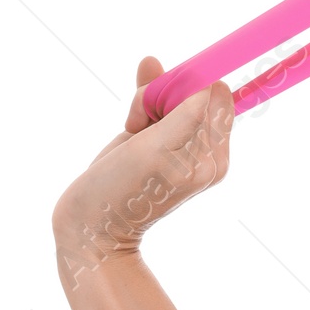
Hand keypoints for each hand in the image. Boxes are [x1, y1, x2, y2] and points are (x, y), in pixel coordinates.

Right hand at [52, 56, 233, 284]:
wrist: (93, 225)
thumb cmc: (123, 191)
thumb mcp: (156, 150)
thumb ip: (187, 114)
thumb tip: (212, 84)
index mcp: (215, 154)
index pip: (215, 93)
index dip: (184, 88)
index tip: (157, 108)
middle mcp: (207, 150)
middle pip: (197, 91)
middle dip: (164, 94)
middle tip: (141, 122)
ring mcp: (186, 146)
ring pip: (175, 95)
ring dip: (148, 102)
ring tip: (133, 130)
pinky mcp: (163, 144)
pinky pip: (161, 106)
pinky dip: (142, 105)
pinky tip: (131, 124)